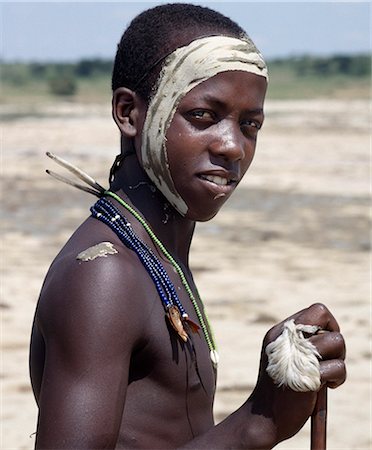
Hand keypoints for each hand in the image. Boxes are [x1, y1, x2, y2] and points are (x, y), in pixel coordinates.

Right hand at [249, 303, 345, 445]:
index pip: (315, 310)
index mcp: (279, 332)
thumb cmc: (277, 387)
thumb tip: (330, 332)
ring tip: (328, 375)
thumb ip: (299, 342)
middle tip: (329, 355)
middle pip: (324, 315)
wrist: (263, 417)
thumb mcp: (283, 356)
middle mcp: (285, 338)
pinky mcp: (306, 376)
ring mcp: (295, 355)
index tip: (325, 342)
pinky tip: (327, 387)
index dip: (328, 323)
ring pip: (336, 341)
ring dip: (339, 360)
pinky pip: (338, 367)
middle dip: (335, 335)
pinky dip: (338, 378)